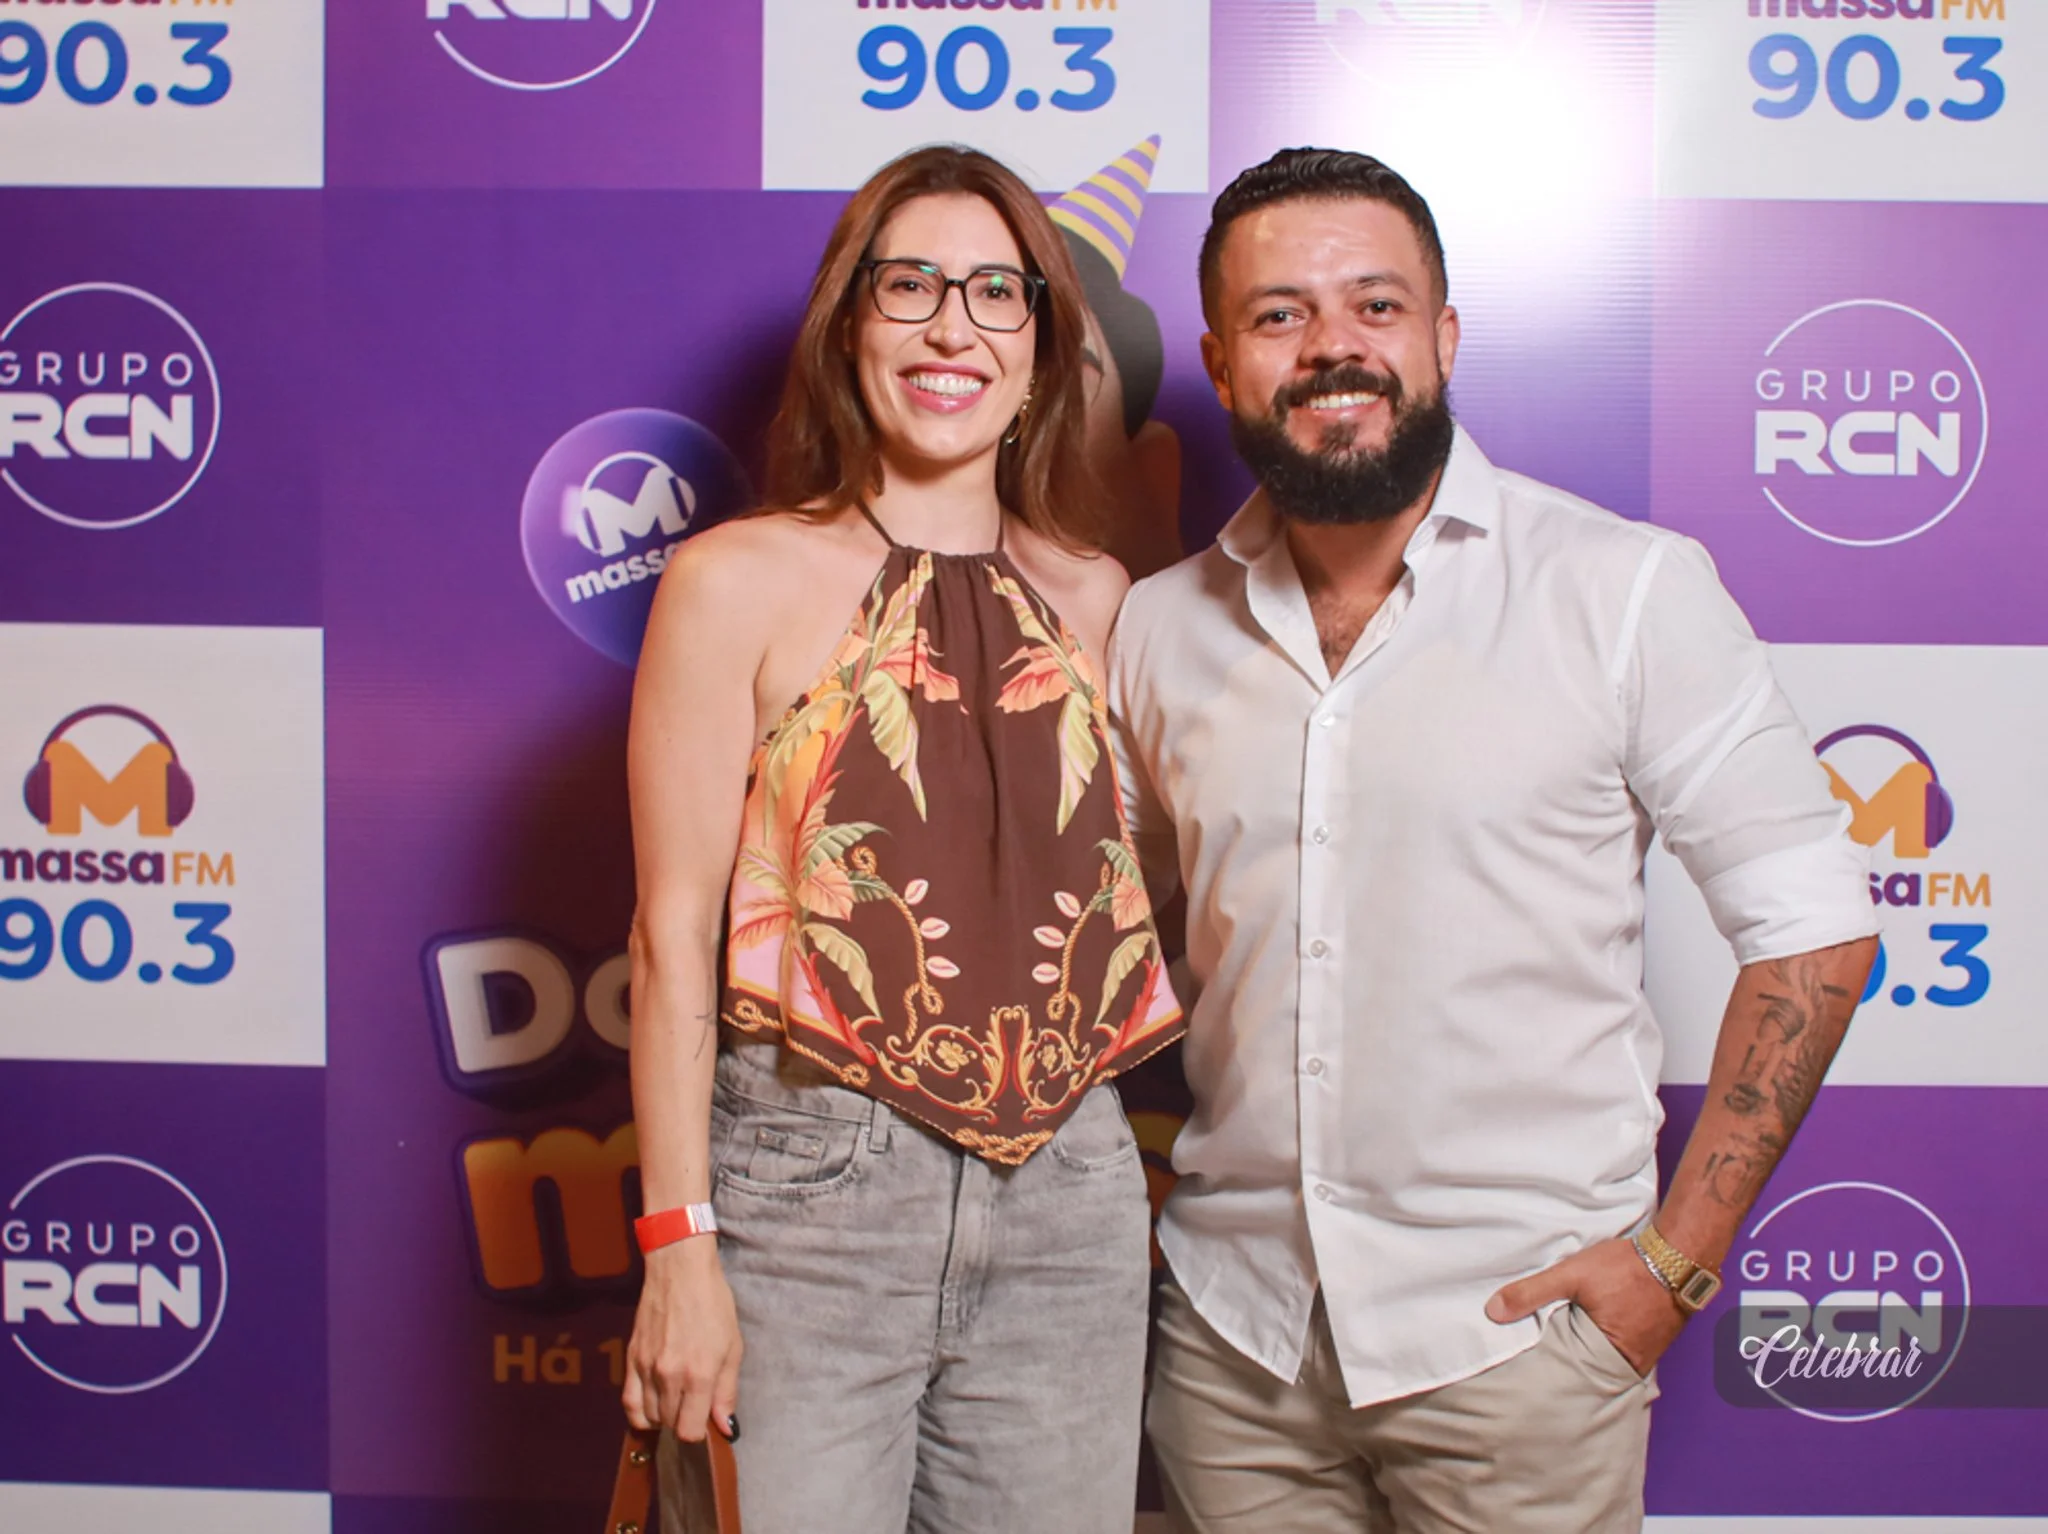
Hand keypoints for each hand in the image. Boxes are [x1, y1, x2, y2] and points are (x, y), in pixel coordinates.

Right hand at [622, 1238, 742, 1443]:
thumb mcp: (733, 1346)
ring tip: (678, 1400)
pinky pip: (629, 1402)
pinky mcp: (631, 1358)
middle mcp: (669, 1376)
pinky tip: (653, 1407)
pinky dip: (640, 1413)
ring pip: (650, 1416)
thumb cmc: (713, 1304)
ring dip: (665, 1416)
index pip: (689, 1432)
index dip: (699, 1434)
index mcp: (698, 1374)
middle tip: (696, 1405)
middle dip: (684, 1421)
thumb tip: (726, 1427)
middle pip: (670, 1425)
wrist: (680, 1271)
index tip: (706, 1422)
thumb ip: (727, 1391)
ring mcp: (646, 1368)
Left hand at [1484, 1236, 1686, 1376]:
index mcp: (1611, 1356)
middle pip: (1591, 1368)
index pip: (1571, 1373)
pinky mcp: (1654, 1338)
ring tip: (1564, 1343)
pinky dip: (1607, 1339)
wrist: (1678, 1254)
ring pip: (1607, 1357)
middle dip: (1570, 1361)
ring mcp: (1647, 1353)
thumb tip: (1492, 1312)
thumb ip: (1532, 1292)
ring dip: (1590, 1349)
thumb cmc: (1626, 1266)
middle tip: (1542, 1358)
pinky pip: (1623, 1346)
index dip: (1551, 1368)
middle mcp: (1633, 1363)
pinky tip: (1593, 1328)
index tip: (1530, 1368)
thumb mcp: (1572, 1275)